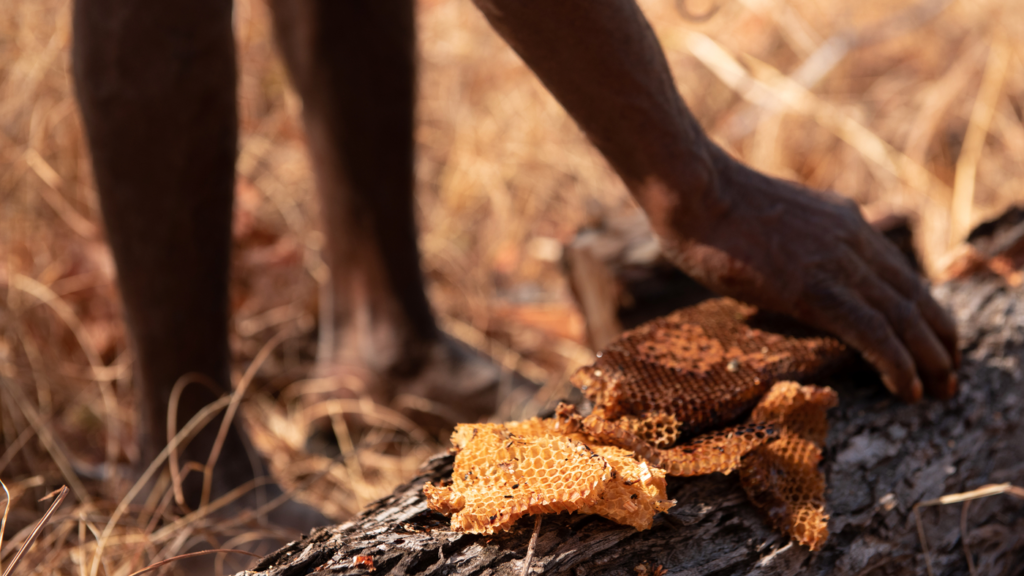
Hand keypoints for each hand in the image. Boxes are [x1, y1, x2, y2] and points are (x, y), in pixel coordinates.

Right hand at [653, 148, 958, 401]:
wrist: (694, 190)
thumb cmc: (709, 207)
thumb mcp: (768, 221)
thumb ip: (790, 244)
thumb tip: (779, 270)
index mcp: (843, 221)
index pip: (899, 272)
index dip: (922, 310)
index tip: (929, 339)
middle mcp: (852, 237)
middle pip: (915, 295)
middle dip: (939, 338)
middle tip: (949, 375)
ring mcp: (837, 261)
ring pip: (904, 317)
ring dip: (929, 358)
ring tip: (941, 391)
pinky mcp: (815, 289)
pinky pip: (873, 332)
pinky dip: (897, 364)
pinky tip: (906, 390)